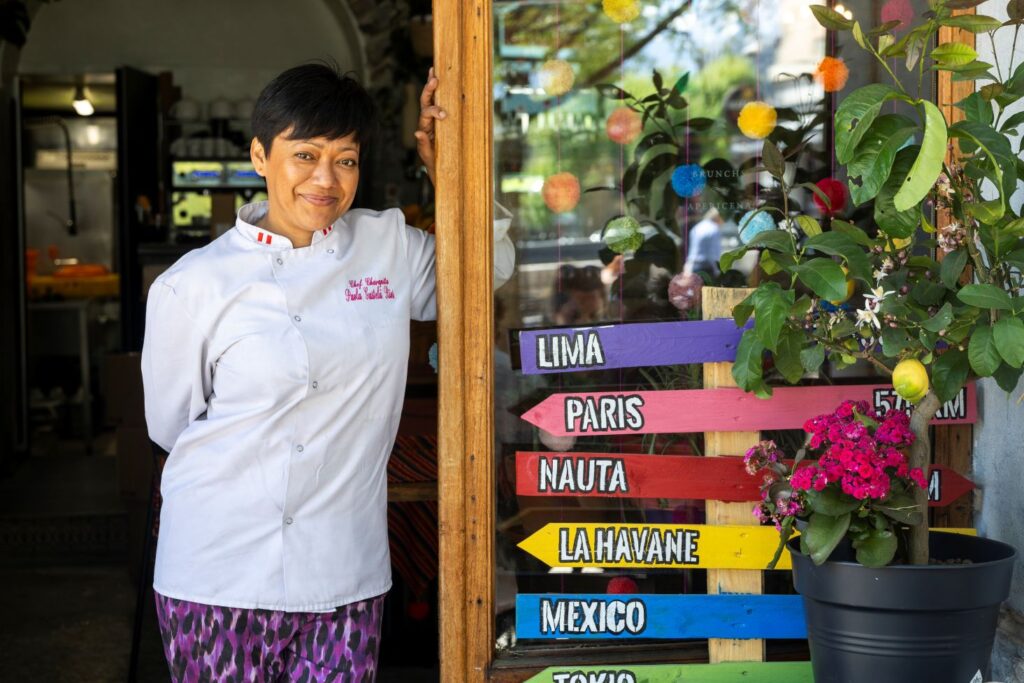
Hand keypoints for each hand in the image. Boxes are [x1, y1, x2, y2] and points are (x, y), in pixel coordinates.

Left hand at [414, 67, 445, 185]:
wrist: (445, 177)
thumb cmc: (437, 168)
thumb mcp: (429, 159)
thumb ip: (424, 146)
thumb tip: (417, 132)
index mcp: (425, 130)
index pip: (426, 114)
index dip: (433, 110)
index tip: (444, 114)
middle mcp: (428, 124)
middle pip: (426, 102)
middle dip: (429, 90)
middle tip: (434, 78)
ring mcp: (435, 123)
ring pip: (432, 101)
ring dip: (432, 87)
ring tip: (434, 72)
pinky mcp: (443, 125)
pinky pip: (441, 107)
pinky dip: (442, 95)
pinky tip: (444, 83)